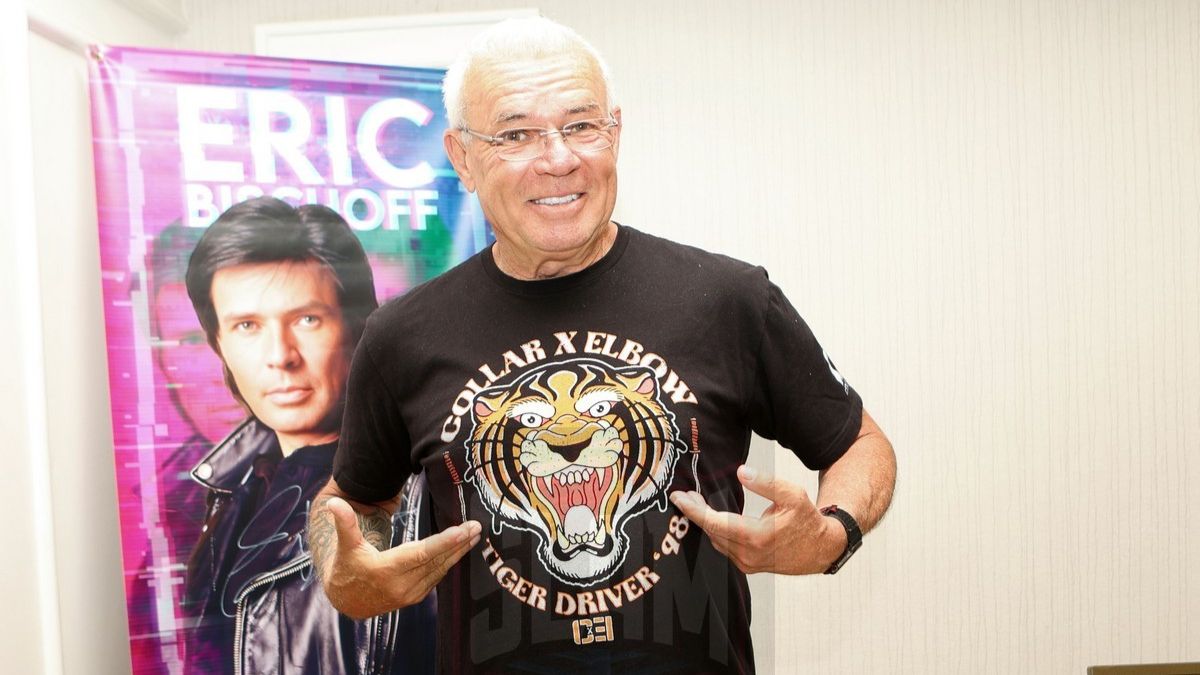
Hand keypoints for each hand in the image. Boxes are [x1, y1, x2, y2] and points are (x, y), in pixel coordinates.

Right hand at [313, 496, 480, 618]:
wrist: (347, 599)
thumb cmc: (347, 566)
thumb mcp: (346, 545)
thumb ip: (344, 523)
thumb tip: (333, 502)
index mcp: (385, 570)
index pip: (421, 554)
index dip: (444, 542)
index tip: (463, 531)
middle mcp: (401, 585)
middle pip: (436, 561)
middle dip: (459, 544)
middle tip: (478, 527)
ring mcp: (410, 594)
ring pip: (440, 570)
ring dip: (458, 553)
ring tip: (475, 535)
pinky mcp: (415, 597)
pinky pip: (437, 577)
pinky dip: (450, 562)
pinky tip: (461, 549)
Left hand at [668, 465, 845, 574]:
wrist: (821, 550)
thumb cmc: (807, 521)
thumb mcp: (792, 495)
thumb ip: (766, 483)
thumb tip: (742, 473)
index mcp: (757, 537)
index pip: (715, 523)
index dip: (694, 510)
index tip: (678, 498)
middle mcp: (748, 554)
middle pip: (711, 532)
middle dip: (696, 513)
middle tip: (685, 496)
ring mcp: (747, 563)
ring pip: (716, 541)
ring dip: (705, 523)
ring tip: (696, 503)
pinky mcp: (748, 566)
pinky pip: (724, 548)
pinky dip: (716, 532)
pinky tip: (713, 519)